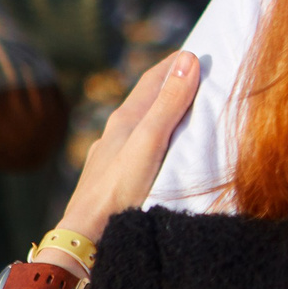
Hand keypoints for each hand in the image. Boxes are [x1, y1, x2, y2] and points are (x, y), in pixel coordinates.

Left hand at [58, 52, 199, 243]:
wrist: (87, 236)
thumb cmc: (119, 189)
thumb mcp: (150, 141)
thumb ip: (169, 103)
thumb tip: (188, 59)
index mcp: (125, 120)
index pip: (153, 80)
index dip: (176, 64)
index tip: (200, 52)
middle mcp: (116, 134)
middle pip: (147, 100)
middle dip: (172, 84)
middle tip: (200, 75)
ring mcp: (112, 156)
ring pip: (142, 125)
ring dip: (164, 113)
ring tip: (187, 111)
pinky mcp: (114, 178)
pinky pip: (139, 148)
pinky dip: (156, 138)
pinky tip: (162, 151)